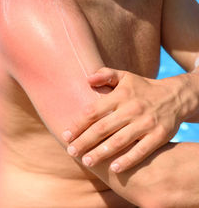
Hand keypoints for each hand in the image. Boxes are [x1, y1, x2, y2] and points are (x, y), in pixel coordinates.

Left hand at [63, 67, 184, 172]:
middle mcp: (132, 109)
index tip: (65, 135)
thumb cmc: (142, 88)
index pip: (94, 111)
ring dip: (101, 153)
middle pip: (103, 128)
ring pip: (119, 141)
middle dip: (84, 141)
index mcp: (120, 96)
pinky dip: (128, 160)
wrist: (176, 96)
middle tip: (71, 152)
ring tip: (86, 162)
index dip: (78, 124)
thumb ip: (106, 74)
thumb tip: (87, 78)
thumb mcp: (125, 76)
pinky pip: (142, 150)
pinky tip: (114, 168)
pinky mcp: (159, 135)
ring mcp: (146, 123)